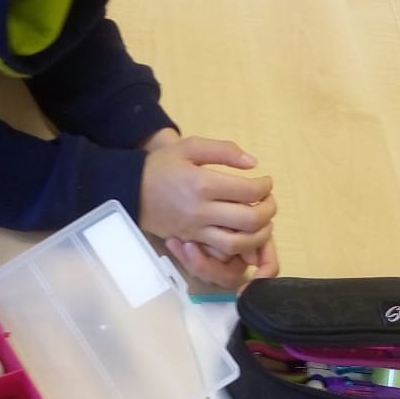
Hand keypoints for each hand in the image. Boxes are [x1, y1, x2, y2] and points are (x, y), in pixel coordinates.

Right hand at [139, 134, 275, 283]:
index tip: (266, 182)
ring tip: (262, 221)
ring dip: (259, 234)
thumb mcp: (190, 146)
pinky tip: (244, 233)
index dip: (265, 187)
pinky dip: (240, 246)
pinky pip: (222, 252)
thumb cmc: (162, 165)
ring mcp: (196, 231)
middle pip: (249, 221)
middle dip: (268, 211)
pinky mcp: (193, 241)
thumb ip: (224, 150)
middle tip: (268, 201)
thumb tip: (253, 163)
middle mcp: (201, 211)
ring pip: (238, 243)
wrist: (131, 189)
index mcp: (203, 184)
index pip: (249, 191)